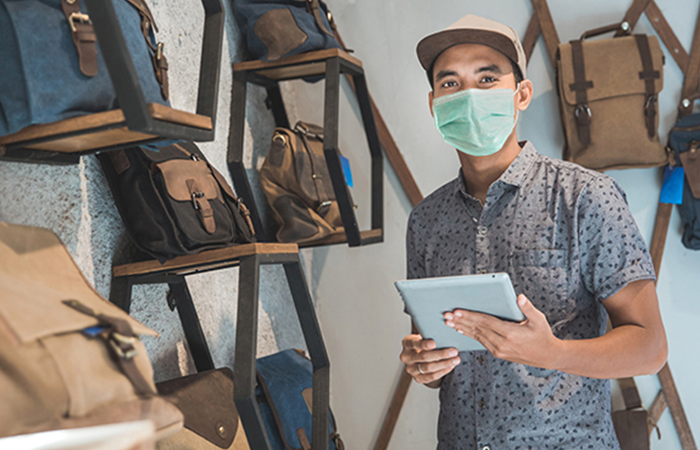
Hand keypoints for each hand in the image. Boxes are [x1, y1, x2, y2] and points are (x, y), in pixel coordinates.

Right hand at [400, 334, 459, 385]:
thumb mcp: (424, 337)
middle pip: (423, 357)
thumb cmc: (425, 343)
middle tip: (454, 351)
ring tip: (456, 360)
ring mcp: (410, 369)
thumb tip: (446, 335)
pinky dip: (442, 371)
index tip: (434, 343)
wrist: (420, 358)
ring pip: (428, 368)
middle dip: (441, 354)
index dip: (423, 344)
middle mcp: (406, 357)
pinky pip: (431, 377)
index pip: (414, 343)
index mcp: (407, 343)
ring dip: (444, 364)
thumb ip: (431, 336)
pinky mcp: (417, 378)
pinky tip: (450, 366)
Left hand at [443, 294, 561, 368]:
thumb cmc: (543, 335)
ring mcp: (499, 350)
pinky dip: (470, 335)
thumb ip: (528, 308)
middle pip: (478, 329)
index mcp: (510, 333)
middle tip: (446, 315)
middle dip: (461, 321)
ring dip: (462, 328)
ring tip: (449, 322)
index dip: (470, 316)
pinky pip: (481, 342)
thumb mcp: (539, 320)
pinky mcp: (498, 353)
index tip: (457, 311)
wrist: (547, 356)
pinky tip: (462, 330)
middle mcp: (502, 344)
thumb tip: (519, 297)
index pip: (485, 322)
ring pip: (477, 336)